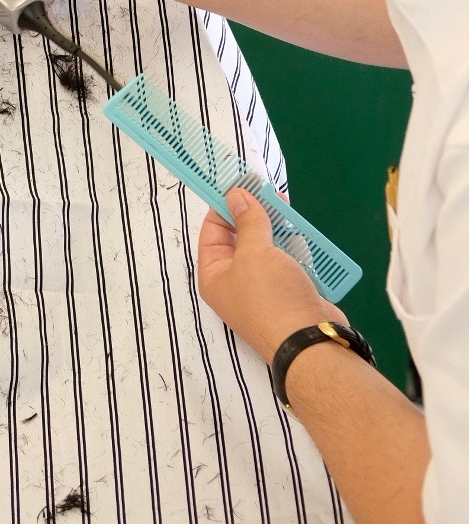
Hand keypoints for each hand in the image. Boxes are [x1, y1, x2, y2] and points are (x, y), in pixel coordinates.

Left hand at [198, 188, 339, 364]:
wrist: (311, 342)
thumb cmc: (272, 296)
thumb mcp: (255, 252)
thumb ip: (248, 221)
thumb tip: (236, 194)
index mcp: (214, 274)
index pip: (213, 230)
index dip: (225, 205)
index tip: (242, 182)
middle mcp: (234, 282)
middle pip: (241, 238)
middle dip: (256, 215)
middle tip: (272, 192)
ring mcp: (263, 289)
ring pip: (267, 248)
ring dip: (278, 230)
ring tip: (289, 209)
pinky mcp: (288, 292)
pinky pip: (287, 263)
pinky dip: (295, 249)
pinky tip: (304, 236)